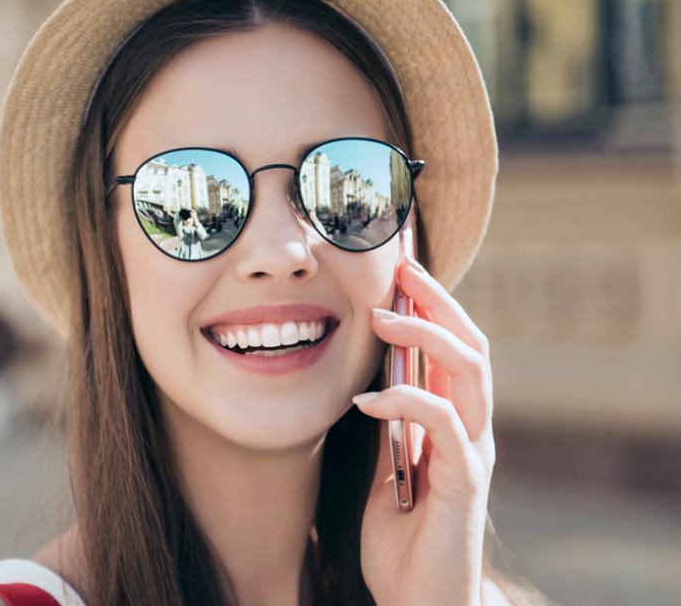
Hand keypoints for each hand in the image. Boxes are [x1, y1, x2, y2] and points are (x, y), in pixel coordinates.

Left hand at [354, 255, 494, 605]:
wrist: (419, 601)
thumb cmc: (403, 541)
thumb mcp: (387, 471)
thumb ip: (391, 430)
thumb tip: (373, 386)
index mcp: (454, 425)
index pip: (453, 352)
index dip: (432, 308)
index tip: (399, 272)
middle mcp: (472, 432)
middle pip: (471, 348)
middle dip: (438, 302)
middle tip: (400, 269)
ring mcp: (473, 454)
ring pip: (469, 373)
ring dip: (425, 336)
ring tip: (380, 316)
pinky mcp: (465, 482)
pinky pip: (445, 424)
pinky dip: (406, 401)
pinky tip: (369, 399)